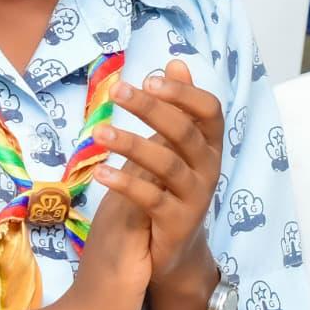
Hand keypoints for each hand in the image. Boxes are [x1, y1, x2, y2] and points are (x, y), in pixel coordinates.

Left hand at [87, 59, 222, 287]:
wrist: (176, 247)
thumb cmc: (173, 186)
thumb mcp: (177, 145)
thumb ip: (179, 105)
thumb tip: (175, 62)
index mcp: (211, 145)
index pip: (210, 110)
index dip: (183, 93)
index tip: (150, 78)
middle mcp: (209, 169)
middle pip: (186, 132)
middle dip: (151, 110)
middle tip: (118, 92)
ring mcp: (195, 197)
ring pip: (167, 164)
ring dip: (132, 144)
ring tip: (99, 131)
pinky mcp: (176, 222)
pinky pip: (150, 199)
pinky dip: (124, 183)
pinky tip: (100, 173)